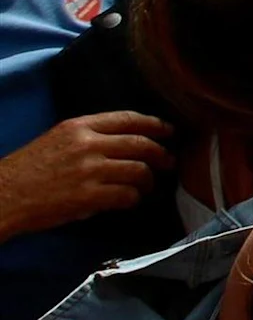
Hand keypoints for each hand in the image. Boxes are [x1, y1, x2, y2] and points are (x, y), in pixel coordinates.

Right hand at [0, 111, 171, 239]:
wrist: (2, 195)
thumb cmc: (26, 171)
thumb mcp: (56, 140)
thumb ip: (89, 138)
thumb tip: (124, 147)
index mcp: (79, 126)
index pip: (128, 118)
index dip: (154, 124)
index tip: (169, 130)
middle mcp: (88, 144)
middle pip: (140, 144)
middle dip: (161, 154)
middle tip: (169, 162)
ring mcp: (89, 170)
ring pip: (138, 170)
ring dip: (148, 180)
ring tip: (147, 186)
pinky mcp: (88, 196)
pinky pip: (126, 195)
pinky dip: (133, 199)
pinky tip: (130, 201)